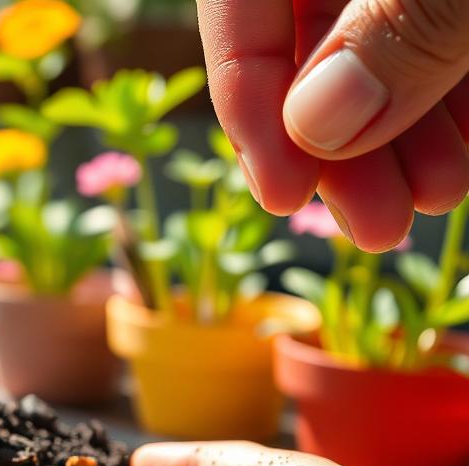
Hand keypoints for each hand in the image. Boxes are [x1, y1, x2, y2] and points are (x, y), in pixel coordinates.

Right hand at [197, 0, 468, 251]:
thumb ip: (397, 23)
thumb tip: (319, 121)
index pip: (236, 2)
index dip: (245, 100)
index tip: (283, 195)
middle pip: (301, 42)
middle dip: (336, 146)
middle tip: (372, 225)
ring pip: (369, 48)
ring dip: (397, 137)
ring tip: (435, 195)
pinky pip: (429, 39)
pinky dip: (441, 99)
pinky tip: (462, 145)